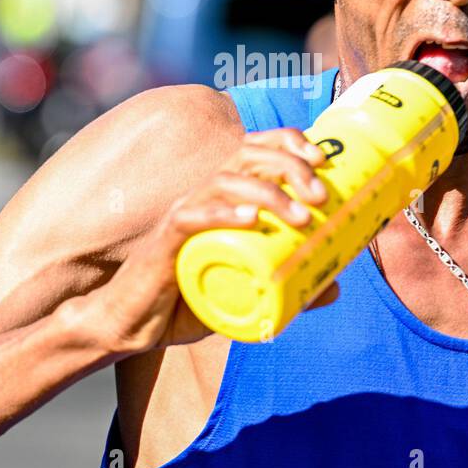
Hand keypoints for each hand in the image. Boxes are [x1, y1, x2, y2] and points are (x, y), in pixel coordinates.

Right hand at [85, 127, 337, 353]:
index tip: (323, 158)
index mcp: (225, 197)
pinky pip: (190, 218)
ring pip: (224, 182)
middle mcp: (205, 196)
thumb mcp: (248, 293)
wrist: (133, 325)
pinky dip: (221, 214)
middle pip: (247, 156)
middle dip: (289, 165)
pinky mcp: (164, 244)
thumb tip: (333, 288)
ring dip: (267, 192)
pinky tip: (249, 219)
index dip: (289, 143)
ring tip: (300, 216)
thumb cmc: (188, 299)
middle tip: (320, 195)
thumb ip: (288, 287)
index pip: (256, 149)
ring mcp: (185, 216)